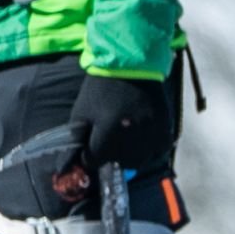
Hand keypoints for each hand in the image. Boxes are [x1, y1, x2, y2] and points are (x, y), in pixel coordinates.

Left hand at [61, 70, 180, 202]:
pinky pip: (156, 153)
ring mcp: (152, 135)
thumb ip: (76, 140)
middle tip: (108, 139)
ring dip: (128, 156)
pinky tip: (139, 138)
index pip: (94, 160)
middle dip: (109, 155)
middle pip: (117, 163)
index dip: (89, 155)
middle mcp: (133, 136)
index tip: (89, 146)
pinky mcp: (166, 131)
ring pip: (137, 162)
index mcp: (109, 130)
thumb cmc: (101, 90)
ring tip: (124, 138)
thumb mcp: (81, 112)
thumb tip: (68, 166)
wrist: (133, 68)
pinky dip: (147, 151)